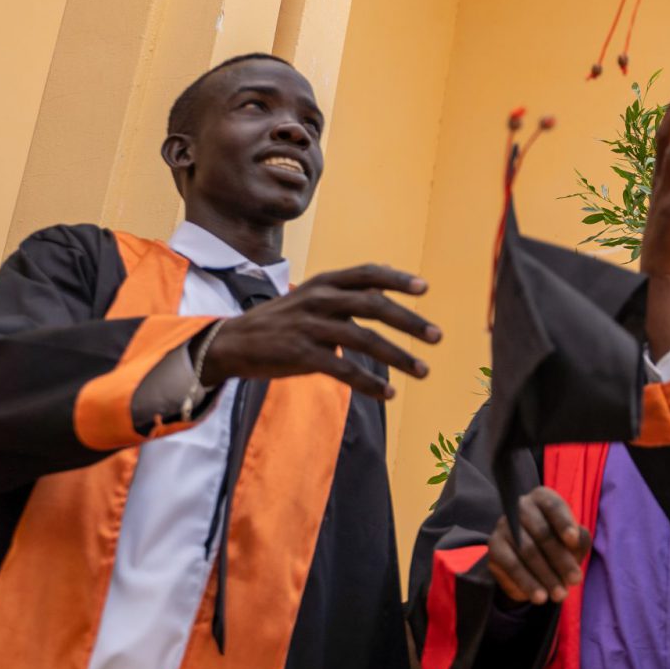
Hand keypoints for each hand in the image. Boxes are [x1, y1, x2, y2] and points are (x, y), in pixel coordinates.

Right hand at [198, 263, 439, 398]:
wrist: (231, 343)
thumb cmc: (282, 320)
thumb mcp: (312, 295)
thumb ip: (347, 290)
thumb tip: (387, 275)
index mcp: (324, 282)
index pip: (367, 274)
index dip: (397, 278)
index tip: (426, 288)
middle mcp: (318, 299)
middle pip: (373, 306)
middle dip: (409, 322)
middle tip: (437, 337)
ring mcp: (309, 326)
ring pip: (363, 340)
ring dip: (397, 357)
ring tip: (423, 371)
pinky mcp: (299, 354)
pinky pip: (342, 369)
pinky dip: (368, 383)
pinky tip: (388, 395)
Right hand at [487, 485, 591, 605]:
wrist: (530, 565)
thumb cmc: (559, 546)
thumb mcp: (573, 541)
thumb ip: (579, 538)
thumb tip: (577, 539)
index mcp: (542, 497)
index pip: (553, 507)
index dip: (564, 523)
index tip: (574, 541)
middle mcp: (520, 506)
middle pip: (542, 533)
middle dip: (561, 559)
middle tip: (576, 580)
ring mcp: (503, 526)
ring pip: (527, 551)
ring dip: (546, 576)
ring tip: (561, 595)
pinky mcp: (493, 547)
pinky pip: (512, 566)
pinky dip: (528, 583)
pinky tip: (540, 597)